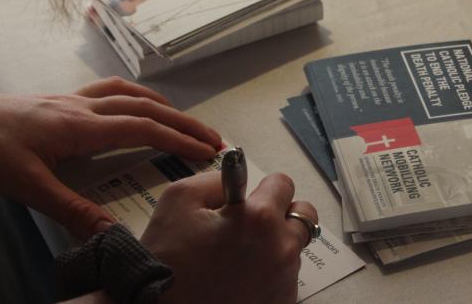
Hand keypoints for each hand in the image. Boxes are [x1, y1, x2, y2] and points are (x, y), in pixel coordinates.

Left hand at [0, 76, 220, 238]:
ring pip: (128, 93)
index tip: (209, 151)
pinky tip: (131, 105)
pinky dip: (132, 96)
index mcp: (79, 126)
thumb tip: (112, 235)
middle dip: (183, 122)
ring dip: (162, 105)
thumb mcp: (25, 186)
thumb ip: (71, 209)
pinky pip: (107, 91)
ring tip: (183, 120)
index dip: (179, 139)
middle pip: (145, 108)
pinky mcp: (58, 101)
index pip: (142, 128)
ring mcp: (70, 100)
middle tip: (212, 137)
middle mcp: (81, 107)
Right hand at [141, 171, 317, 303]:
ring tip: (239, 257)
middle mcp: (282, 249)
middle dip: (280, 213)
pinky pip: (286, 277)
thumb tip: (235, 180)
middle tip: (251, 225)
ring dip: (274, 244)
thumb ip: (215, 179)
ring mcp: (285, 281)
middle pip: (303, 215)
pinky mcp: (282, 303)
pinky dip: (269, 273)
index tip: (245, 201)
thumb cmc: (168, 257)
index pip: (283, 184)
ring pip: (294, 247)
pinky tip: (241, 278)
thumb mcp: (179, 198)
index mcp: (260, 219)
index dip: (262, 188)